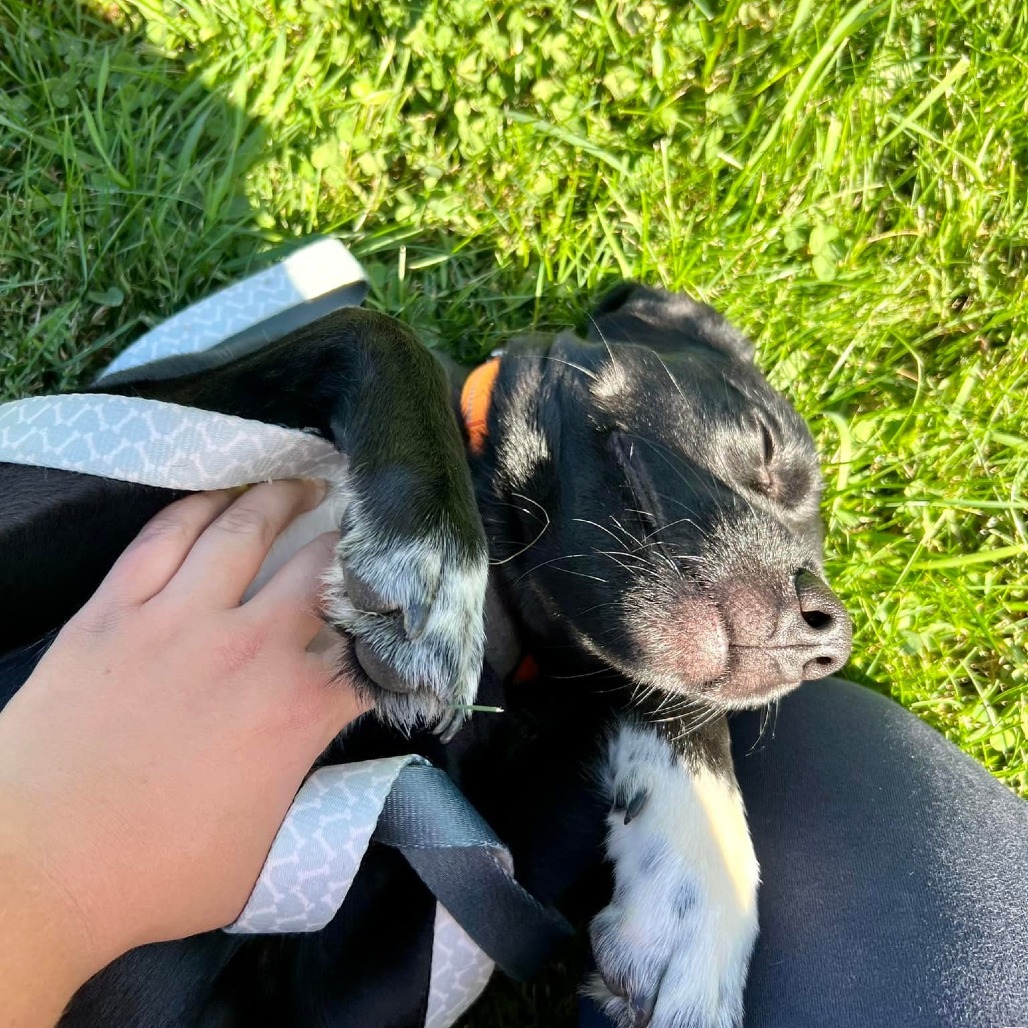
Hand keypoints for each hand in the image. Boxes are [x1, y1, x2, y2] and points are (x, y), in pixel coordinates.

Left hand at [0, 480, 368, 1018]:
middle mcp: (250, 648)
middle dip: (352, 538)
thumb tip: (324, 755)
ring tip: (302, 482)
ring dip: (281, 498)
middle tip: (363, 519)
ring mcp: (178, 620)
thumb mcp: (267, 853)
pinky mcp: (114, 610)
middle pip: (320, 567)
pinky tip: (220, 496)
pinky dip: (199, 507)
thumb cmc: (155, 875)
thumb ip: (309, 793)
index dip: (397, 623)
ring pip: (243, 531)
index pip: (370, 648)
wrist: (36, 869)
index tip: (404, 608)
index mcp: (298, 711)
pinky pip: (164, 536)